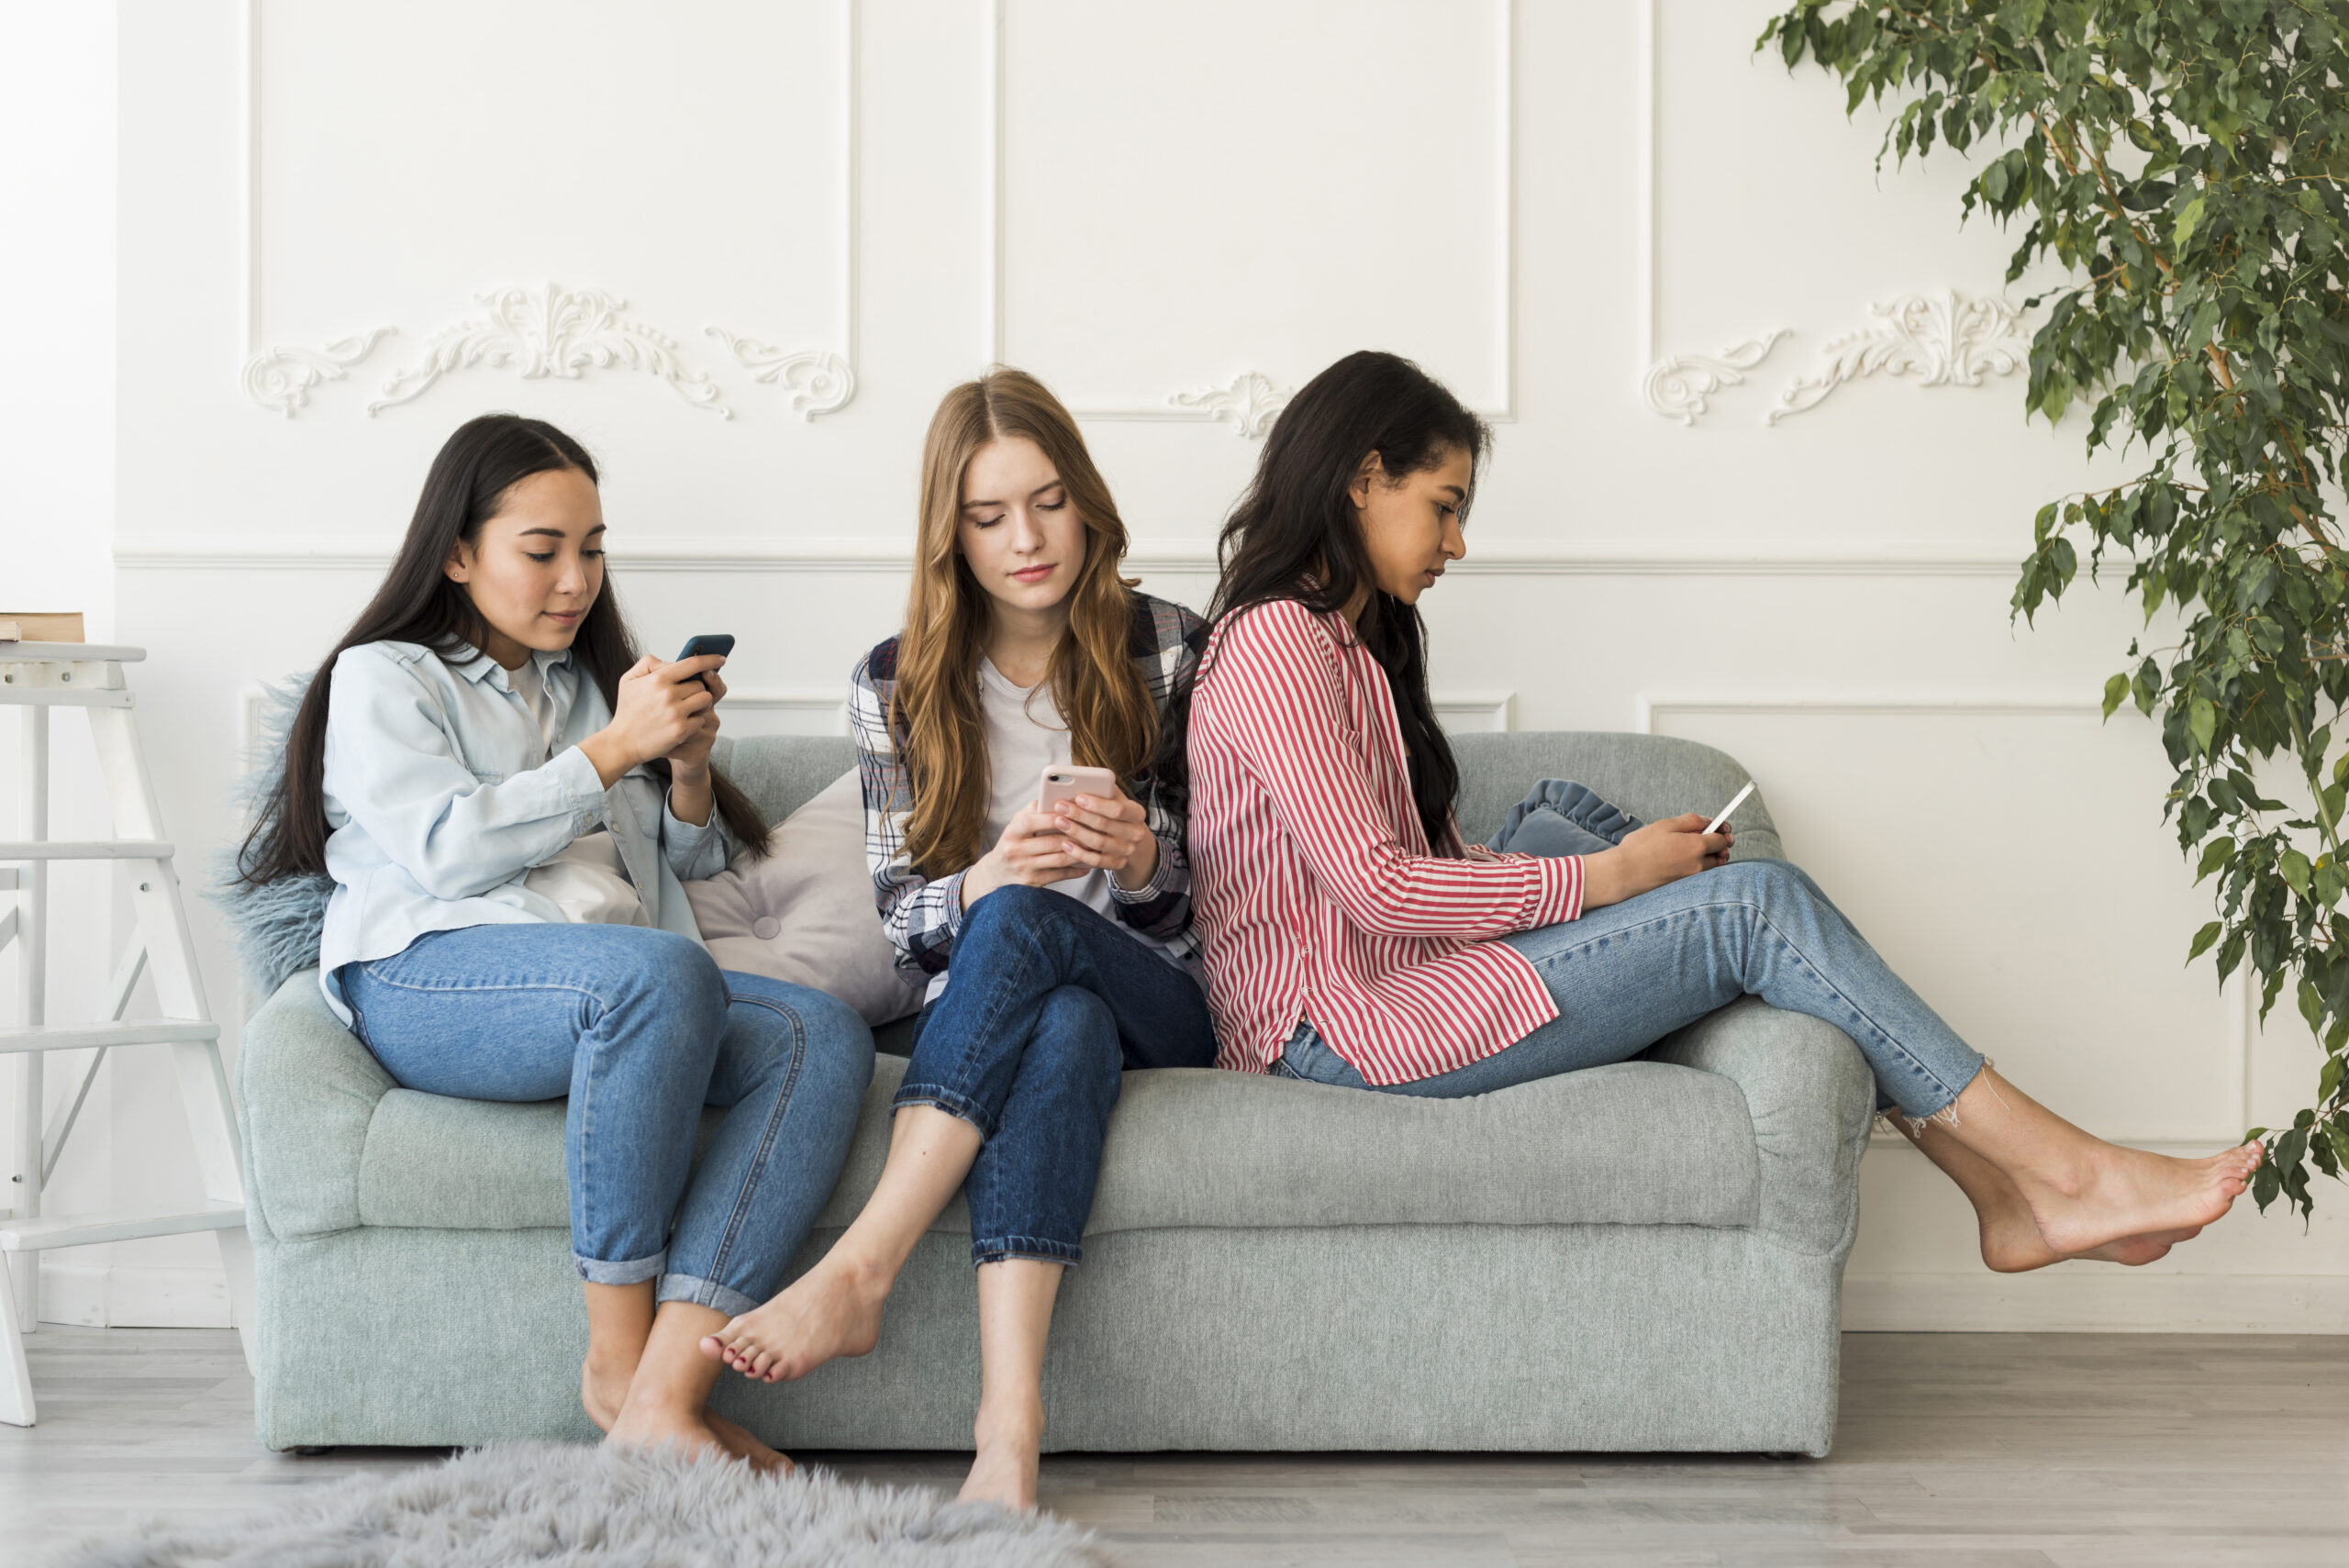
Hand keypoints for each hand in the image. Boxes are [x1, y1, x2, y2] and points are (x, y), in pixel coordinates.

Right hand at [579, 653, 723, 789]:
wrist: (622, 742)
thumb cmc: (627, 710)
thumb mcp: (629, 680)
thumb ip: (649, 663)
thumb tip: (672, 662)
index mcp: (658, 679)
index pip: (692, 663)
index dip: (710, 659)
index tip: (721, 658)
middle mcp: (669, 694)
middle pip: (700, 684)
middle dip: (695, 689)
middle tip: (684, 696)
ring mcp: (676, 713)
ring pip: (705, 700)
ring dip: (699, 704)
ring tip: (685, 708)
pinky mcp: (681, 730)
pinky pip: (701, 719)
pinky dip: (694, 721)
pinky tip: (680, 723)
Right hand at [959, 804, 1090, 906]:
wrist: (996, 873)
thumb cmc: (1013, 842)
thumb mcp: (1015, 824)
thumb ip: (1032, 811)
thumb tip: (1054, 797)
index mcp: (1012, 832)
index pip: (1032, 822)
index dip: (1053, 817)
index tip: (1071, 811)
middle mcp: (1016, 851)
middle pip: (1051, 842)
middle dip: (1075, 834)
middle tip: (1094, 828)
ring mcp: (1025, 868)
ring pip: (1059, 859)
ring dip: (1080, 852)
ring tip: (1095, 844)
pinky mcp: (1034, 882)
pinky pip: (1060, 875)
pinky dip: (1076, 870)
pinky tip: (1088, 863)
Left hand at [1047, 788, 1158, 889]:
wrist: (1128, 839)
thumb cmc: (1115, 814)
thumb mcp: (1115, 800)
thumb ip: (1104, 790)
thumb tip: (1082, 779)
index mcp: (1137, 813)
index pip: (1118, 809)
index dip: (1097, 804)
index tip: (1078, 797)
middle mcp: (1136, 833)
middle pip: (1105, 825)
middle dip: (1080, 815)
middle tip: (1060, 806)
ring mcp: (1127, 850)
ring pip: (1099, 842)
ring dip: (1076, 832)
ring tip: (1059, 822)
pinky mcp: (1118, 864)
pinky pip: (1096, 861)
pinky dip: (1079, 853)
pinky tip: (1065, 844)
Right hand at [1581, 814, 1732, 910]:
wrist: (1624, 873)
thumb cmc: (1641, 847)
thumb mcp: (1666, 825)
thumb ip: (1691, 821)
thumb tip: (1708, 821)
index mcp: (1696, 846)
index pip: (1722, 839)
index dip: (1722, 829)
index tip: (1720, 825)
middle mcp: (1698, 864)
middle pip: (1721, 854)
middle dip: (1719, 843)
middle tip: (1709, 834)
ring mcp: (1691, 876)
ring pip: (1712, 865)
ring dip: (1710, 855)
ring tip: (1696, 845)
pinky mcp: (1683, 884)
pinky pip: (1700, 872)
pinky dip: (1699, 863)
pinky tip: (1683, 856)